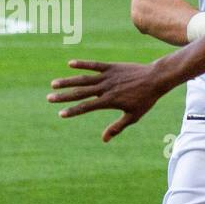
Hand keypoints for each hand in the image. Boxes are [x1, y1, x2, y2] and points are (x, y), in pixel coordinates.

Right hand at [48, 60, 171, 141]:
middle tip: (49, 98)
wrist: (155, 79)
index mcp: (109, 101)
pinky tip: (70, 63)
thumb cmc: (145, 100)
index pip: (86, 107)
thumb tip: (104, 139)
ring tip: (54, 83)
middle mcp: (105, 88)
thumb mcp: (133, 116)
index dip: (73, 111)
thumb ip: (117, 127)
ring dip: (68, 81)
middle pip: (80, 93)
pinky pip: (94, 65)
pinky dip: (82, 64)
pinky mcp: (111, 67)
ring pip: (84, 79)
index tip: (61, 113)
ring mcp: (108, 76)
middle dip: (64, 96)